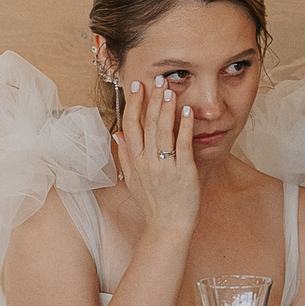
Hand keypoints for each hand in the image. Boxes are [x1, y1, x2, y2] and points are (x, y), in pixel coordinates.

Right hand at [114, 75, 199, 241]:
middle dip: (151, 99)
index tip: (136, 86)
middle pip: (146, 123)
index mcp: (134, 161)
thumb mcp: (132, 180)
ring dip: (166, 108)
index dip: (133, 103)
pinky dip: (184, 126)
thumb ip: (126, 156)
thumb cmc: (153, 204)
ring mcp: (165, 166)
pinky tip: (186, 111)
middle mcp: (146, 162)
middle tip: (156, 79)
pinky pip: (183, 144)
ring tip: (169, 89)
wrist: (168, 227)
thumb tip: (117, 134)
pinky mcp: (184, 171)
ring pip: (162, 131)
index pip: (130, 125)